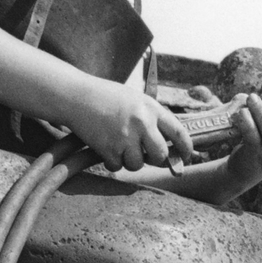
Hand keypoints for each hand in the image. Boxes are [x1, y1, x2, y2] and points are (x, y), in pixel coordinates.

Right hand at [66, 80, 195, 171]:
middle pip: (160, 155)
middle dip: (155, 160)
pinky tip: (106, 148)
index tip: (185, 157)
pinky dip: (112, 162)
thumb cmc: (105, 96)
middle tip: (147, 156)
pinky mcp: (108, 148)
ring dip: (130, 161)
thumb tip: (166, 141)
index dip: (186, 148)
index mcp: (151, 108)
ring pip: (138, 164)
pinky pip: (118, 166)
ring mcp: (125, 136)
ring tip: (120, 147)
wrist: (76, 96)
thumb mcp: (134, 99)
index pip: (178, 132)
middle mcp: (141, 122)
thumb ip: (151, 117)